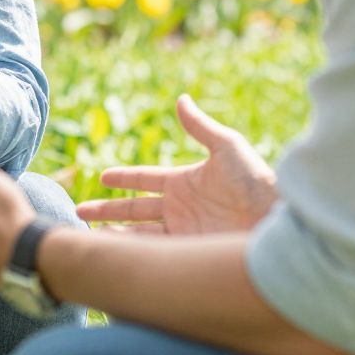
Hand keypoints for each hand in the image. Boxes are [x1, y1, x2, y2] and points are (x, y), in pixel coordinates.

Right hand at [76, 95, 275, 235]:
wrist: (275, 220)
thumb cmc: (256, 181)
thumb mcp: (227, 147)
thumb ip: (200, 127)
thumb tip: (181, 99)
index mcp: (184, 182)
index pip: (145, 179)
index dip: (124, 177)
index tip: (102, 177)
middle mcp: (179, 209)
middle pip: (134, 209)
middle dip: (107, 210)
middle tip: (80, 211)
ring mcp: (183, 233)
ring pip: (139, 234)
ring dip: (114, 234)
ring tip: (89, 235)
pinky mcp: (187, 254)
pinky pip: (153, 254)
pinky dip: (132, 253)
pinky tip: (113, 254)